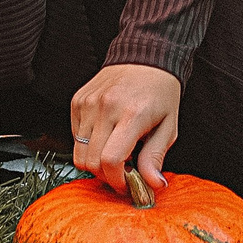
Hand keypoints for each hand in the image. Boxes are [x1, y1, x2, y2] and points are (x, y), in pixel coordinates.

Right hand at [69, 64, 180, 195]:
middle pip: (91, 162)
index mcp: (132, 114)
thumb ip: (155, 157)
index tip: (127, 184)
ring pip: (78, 153)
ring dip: (95, 161)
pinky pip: (74, 137)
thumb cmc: (160, 93)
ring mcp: (88, 102)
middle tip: (122, 171)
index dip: (117, 181)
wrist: (146, 57)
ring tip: (114, 152)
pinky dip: (88, 144)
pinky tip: (106, 135)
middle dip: (106, 175)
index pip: (111, 160)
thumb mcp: (168, 127)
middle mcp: (106, 107)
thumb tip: (153, 185)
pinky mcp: (78, 100)